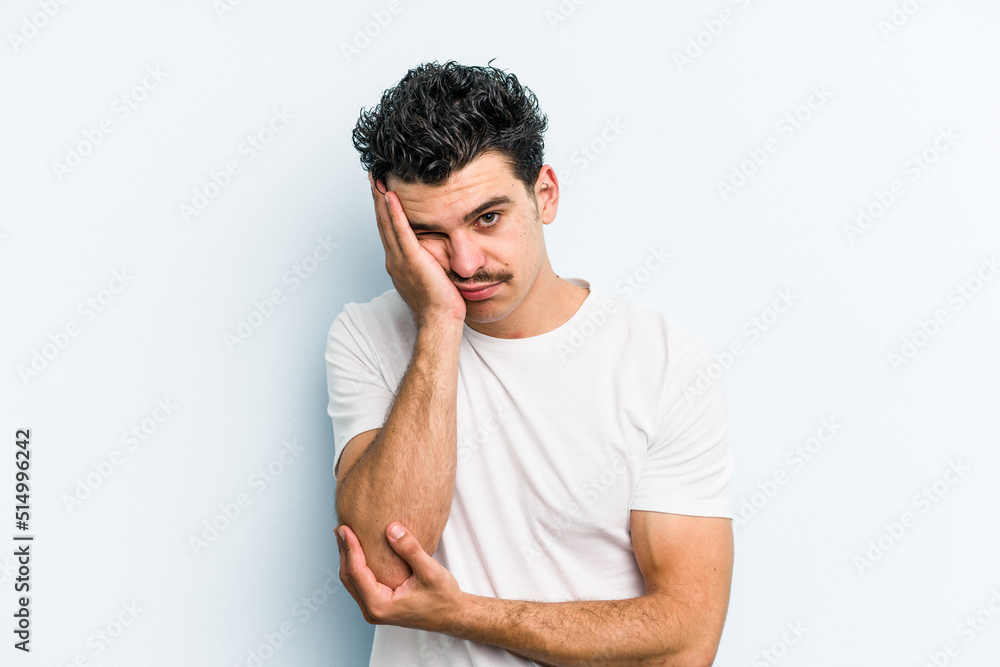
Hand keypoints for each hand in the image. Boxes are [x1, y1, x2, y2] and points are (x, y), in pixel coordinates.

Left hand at [337, 521, 464, 632]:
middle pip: (349, 578)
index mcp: (380, 605)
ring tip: (344, 537)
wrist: (452, 615)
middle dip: (344, 552)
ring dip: (348, 559)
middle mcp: (373, 611)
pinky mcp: (380, 605)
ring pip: (353, 582)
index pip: (357, 572)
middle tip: (340, 529)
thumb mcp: (429, 571)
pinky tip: (359, 553)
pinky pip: (361, 584)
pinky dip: (356, 567)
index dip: (350, 548)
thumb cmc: (443, 598)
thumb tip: (391, 528)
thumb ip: (410, 549)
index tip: (345, 529)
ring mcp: (375, 610)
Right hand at [369, 173, 465, 328]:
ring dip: (381, 200)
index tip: (381, 191)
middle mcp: (395, 260)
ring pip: (387, 223)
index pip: (389, 230)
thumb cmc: (440, 304)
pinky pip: (401, 232)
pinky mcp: (412, 260)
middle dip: (377, 199)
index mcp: (398, 264)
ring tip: (377, 179)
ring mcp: (401, 260)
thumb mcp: (431, 277)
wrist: (440, 321)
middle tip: (373, 177)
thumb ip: (428, 262)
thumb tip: (435, 252)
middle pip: (383, 223)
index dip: (383, 210)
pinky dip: (394, 213)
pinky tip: (389, 196)